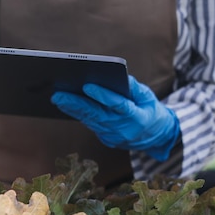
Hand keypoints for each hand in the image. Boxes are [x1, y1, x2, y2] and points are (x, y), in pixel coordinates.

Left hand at [51, 75, 178, 160]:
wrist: (157, 137)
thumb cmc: (150, 110)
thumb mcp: (148, 97)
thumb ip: (134, 87)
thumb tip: (118, 76)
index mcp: (138, 118)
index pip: (118, 105)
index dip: (103, 96)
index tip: (87, 85)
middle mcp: (124, 129)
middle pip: (97, 114)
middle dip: (77, 104)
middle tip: (58, 94)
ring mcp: (114, 136)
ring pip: (90, 120)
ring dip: (72, 109)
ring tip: (58, 97)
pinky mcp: (107, 139)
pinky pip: (91, 125)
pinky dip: (78, 114)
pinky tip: (66, 105)